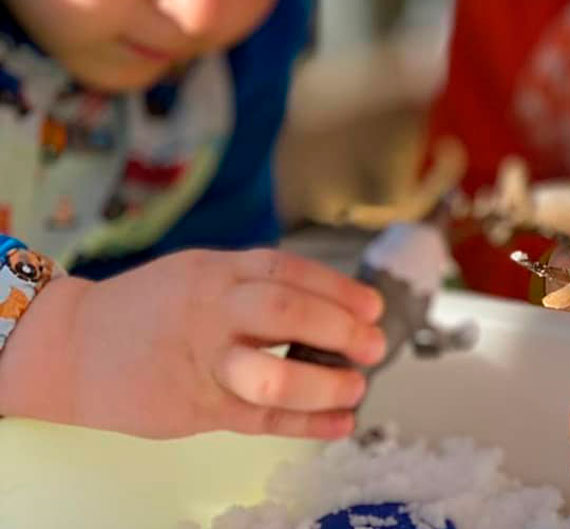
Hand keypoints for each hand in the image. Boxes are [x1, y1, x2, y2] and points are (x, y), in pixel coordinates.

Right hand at [0, 249, 384, 439]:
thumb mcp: (199, 274)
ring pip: (270, 375)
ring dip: (324, 385)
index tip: (372, 307)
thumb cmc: (147, 309)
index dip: (338, 289)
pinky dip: (305, 424)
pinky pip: (258, 419)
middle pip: (285, 312)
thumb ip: (253, 283)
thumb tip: (329, 303)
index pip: (288, 271)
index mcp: (215, 272)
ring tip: (357, 388)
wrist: (70, 346)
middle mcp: (211, 312)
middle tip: (373, 345)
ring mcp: (202, 362)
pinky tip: (339, 424)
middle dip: (339, 329)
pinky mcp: (195, 407)